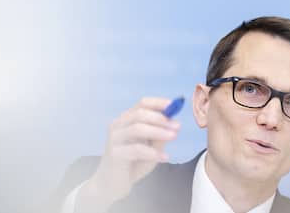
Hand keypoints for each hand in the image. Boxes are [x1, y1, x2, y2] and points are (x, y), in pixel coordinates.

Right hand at [76, 97, 179, 211]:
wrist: (112, 185)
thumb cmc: (132, 164)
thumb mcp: (150, 148)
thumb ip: (159, 136)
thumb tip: (174, 123)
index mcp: (127, 120)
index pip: (142, 103)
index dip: (159, 103)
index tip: (174, 106)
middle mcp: (118, 125)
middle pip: (139, 113)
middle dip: (161, 118)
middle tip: (176, 126)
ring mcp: (114, 139)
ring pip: (137, 128)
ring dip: (158, 131)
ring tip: (173, 137)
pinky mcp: (114, 153)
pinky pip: (136, 149)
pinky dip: (153, 152)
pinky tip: (164, 157)